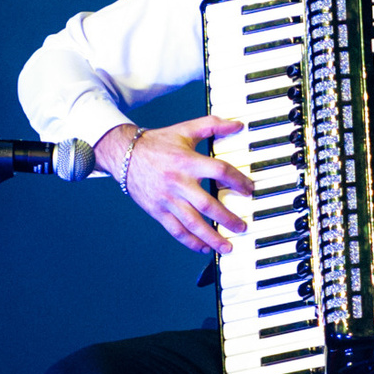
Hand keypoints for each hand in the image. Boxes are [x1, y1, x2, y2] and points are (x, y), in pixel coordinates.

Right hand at [98, 115, 253, 253]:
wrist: (124, 154)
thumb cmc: (158, 143)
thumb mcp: (185, 129)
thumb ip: (212, 125)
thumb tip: (238, 124)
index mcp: (187, 161)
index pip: (219, 171)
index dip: (237, 181)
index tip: (249, 190)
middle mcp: (178, 182)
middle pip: (207, 204)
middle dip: (227, 218)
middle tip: (242, 227)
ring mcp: (167, 199)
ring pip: (192, 223)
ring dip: (211, 237)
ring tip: (227, 247)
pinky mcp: (157, 211)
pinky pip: (175, 230)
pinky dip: (190, 242)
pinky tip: (204, 248)